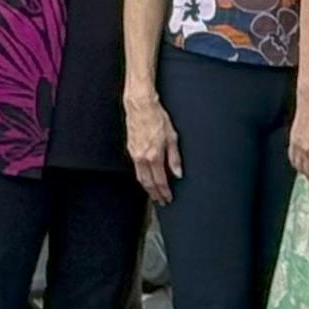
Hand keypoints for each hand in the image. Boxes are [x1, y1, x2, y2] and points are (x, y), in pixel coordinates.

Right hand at [124, 91, 180, 206]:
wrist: (140, 107)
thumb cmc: (157, 118)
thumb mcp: (172, 137)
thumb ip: (175, 157)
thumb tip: (178, 173)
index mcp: (154, 156)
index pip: (160, 181)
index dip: (164, 192)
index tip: (168, 199)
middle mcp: (142, 158)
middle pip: (148, 183)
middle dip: (155, 194)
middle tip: (161, 201)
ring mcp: (134, 154)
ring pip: (140, 178)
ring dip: (147, 188)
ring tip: (154, 194)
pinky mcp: (130, 149)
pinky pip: (136, 169)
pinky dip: (141, 177)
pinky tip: (146, 179)